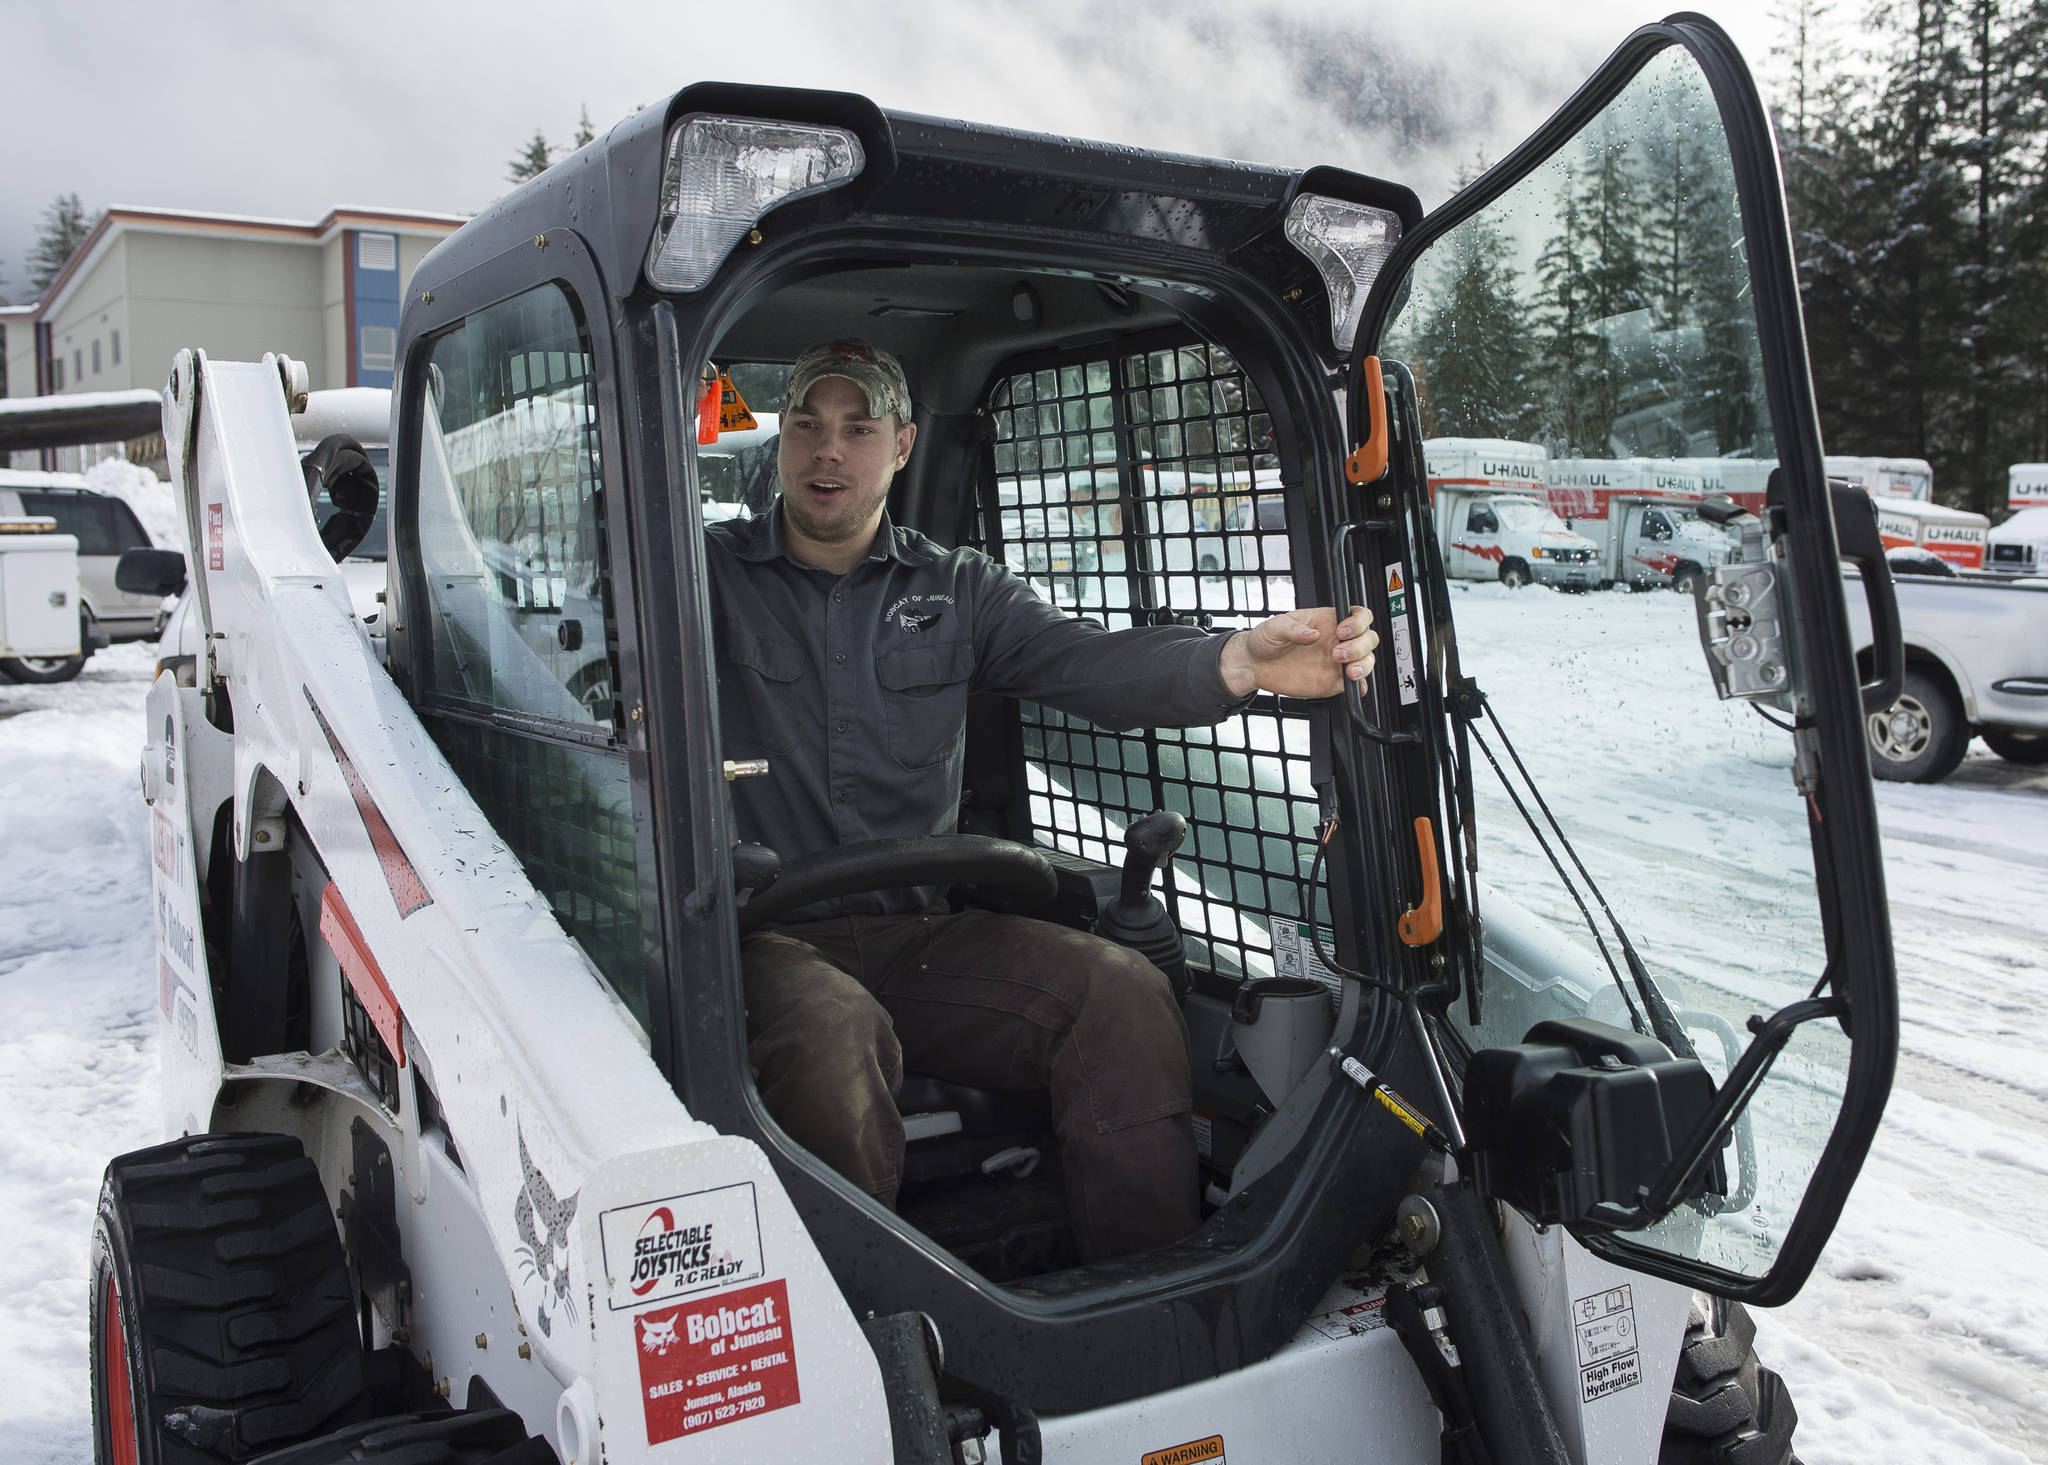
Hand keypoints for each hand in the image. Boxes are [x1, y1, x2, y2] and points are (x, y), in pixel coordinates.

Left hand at [1218, 606, 1376, 699]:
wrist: (1255, 665)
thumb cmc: (1266, 639)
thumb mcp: (1275, 627)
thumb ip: (1293, 628)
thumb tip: (1312, 634)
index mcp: (1328, 621)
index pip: (1359, 616)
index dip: (1358, 622)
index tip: (1342, 631)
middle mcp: (1337, 640)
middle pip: (1368, 639)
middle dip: (1359, 646)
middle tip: (1337, 654)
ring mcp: (1338, 662)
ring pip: (1366, 661)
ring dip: (1363, 666)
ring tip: (1347, 671)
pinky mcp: (1333, 682)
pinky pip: (1355, 686)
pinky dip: (1359, 687)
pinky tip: (1352, 687)